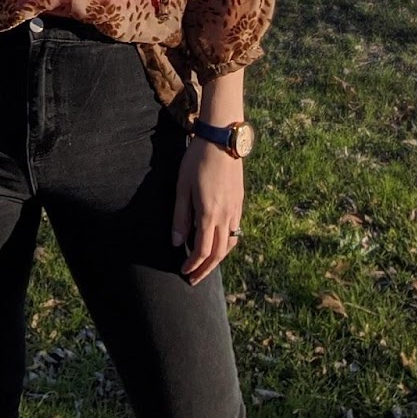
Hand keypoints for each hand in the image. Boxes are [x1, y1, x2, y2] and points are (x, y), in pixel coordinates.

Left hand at [172, 138, 244, 284]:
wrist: (222, 138)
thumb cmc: (197, 160)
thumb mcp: (182, 187)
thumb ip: (180, 216)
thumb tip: (176, 242)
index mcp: (209, 214)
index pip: (202, 250)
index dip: (193, 265)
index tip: (184, 272)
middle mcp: (226, 216)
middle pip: (218, 253)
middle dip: (205, 269)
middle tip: (194, 279)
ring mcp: (236, 209)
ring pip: (230, 244)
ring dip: (217, 259)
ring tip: (205, 265)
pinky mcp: (240, 202)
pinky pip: (236, 230)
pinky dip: (226, 244)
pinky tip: (218, 242)